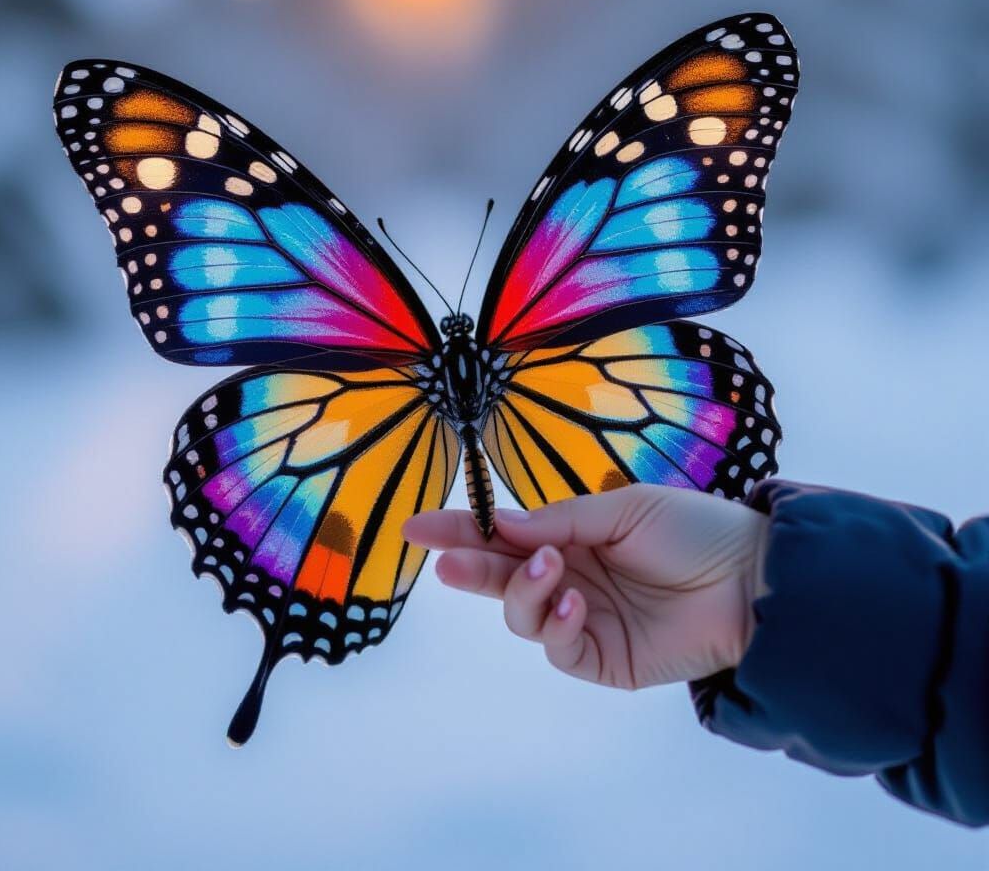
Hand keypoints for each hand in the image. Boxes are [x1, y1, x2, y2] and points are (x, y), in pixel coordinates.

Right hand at [403, 485, 768, 688]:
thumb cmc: (694, 529)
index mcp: (573, 537)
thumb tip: (502, 524)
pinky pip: (558, 648)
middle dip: (469, 566)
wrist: (753, 581)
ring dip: (523, 591)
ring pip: (521, 615)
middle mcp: (570, 578)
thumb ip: (560, 520)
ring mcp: (583, 620)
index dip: (461, 528)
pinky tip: (574, 604)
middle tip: (444, 559)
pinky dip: (556, 626)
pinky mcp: (602, 659)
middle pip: (501, 577)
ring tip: (551, 570)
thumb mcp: (623, 508)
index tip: (416, 526)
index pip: (506, 534)